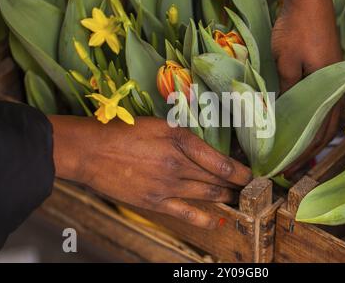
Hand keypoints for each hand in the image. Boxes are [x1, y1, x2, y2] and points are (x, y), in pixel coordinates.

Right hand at [49, 116, 251, 228]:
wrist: (91, 151)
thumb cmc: (124, 131)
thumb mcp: (159, 124)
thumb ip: (185, 136)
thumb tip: (209, 148)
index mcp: (181, 141)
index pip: (222, 161)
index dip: (242, 170)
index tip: (253, 174)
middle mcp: (178, 165)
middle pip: (218, 179)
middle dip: (238, 184)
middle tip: (251, 187)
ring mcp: (168, 186)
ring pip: (207, 194)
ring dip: (226, 197)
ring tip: (239, 198)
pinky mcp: (155, 202)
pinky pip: (187, 213)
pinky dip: (205, 218)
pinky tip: (218, 220)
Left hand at [265, 0, 342, 170]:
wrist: (308, 0)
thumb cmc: (297, 31)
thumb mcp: (286, 65)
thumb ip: (286, 93)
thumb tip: (278, 120)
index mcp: (330, 91)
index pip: (319, 132)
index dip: (302, 152)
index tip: (285, 168)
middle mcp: (334, 89)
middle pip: (324, 128)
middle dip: (307, 150)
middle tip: (287, 167)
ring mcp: (330, 80)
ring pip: (322, 116)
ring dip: (308, 135)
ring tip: (291, 152)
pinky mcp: (324, 72)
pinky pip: (317, 102)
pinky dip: (308, 117)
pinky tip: (295, 124)